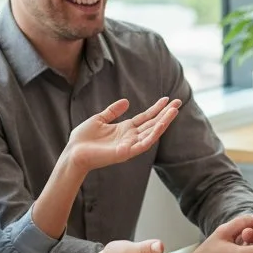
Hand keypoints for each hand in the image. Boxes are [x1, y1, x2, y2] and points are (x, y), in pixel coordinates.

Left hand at [65, 97, 179, 172]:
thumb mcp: (99, 119)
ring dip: (164, 122)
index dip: (157, 108)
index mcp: (125, 129)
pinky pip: (143, 144)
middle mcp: (130, 137)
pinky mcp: (125, 153)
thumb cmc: (83, 139)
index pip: (146, 118)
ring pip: (152, 133)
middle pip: (153, 124)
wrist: (73, 153)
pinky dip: (153, 135)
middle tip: (179, 102)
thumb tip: (126, 101)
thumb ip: (112, 111)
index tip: (167, 99)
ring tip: (174, 111)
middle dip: (166, 114)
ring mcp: (129, 145)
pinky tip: (161, 125)